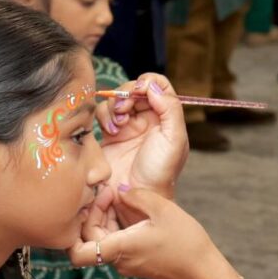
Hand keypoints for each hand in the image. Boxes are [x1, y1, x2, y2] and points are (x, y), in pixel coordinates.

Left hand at [69, 186, 216, 278]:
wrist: (204, 276)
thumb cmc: (187, 245)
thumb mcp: (164, 210)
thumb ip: (138, 196)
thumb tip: (120, 189)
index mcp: (120, 249)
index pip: (76, 252)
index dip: (77, 225)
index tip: (97, 202)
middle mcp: (118, 260)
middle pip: (86, 239)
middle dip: (92, 213)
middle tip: (110, 193)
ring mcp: (126, 262)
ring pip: (100, 240)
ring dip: (105, 218)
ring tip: (121, 198)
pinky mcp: (135, 261)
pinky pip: (114, 242)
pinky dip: (116, 225)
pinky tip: (131, 210)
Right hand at [96, 76, 187, 198]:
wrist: (136, 197)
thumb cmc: (160, 172)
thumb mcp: (175, 139)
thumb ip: (170, 108)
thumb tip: (152, 85)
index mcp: (165, 116)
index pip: (158, 85)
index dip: (148, 82)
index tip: (140, 90)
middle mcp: (147, 117)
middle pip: (134, 87)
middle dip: (127, 93)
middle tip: (125, 109)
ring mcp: (127, 125)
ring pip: (116, 98)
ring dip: (115, 106)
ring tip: (118, 124)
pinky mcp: (108, 134)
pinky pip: (102, 113)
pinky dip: (104, 116)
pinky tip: (110, 131)